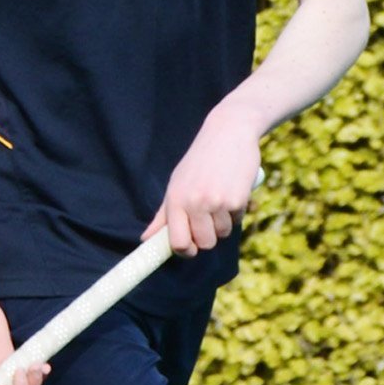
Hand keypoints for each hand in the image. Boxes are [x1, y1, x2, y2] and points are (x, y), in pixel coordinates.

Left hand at [148, 111, 261, 255]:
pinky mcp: (238, 200)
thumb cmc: (198, 162)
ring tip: (218, 203)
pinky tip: (231, 194)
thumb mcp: (175, 185)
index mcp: (175, 201)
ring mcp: (218, 202)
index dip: (185, 251)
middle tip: (207, 223)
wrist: (228, 133)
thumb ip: (162, 216)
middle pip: (204, 243)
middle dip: (207, 239)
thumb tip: (145, 239)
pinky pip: (237, 221)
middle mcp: (195, 203)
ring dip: (222, 225)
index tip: (190, 248)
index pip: (178, 242)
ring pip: (222, 234)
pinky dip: (234, 213)